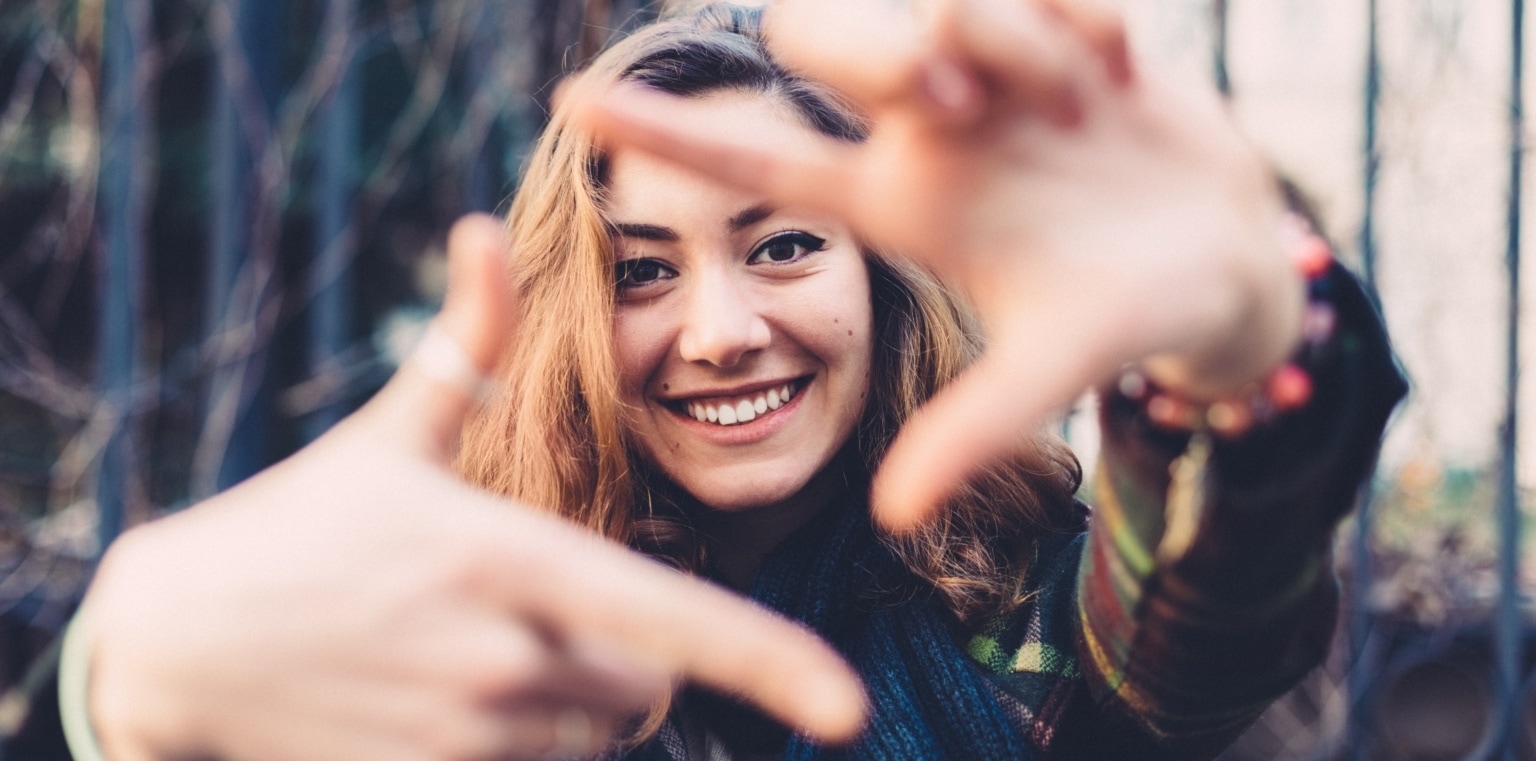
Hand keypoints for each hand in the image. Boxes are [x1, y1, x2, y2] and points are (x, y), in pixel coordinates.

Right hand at [80, 215, 866, 760]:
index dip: (770, 665)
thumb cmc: (296, 525)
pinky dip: (525, 744)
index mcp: (510, 561)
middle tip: (558, 613)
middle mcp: (502, 660)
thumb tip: (483, 228)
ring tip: (488, 649)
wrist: (176, 642)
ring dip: (576, 704)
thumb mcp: (387, 431)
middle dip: (635, 659)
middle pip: (647, 688)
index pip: (671, 622)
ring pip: (594, 737)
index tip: (845, 707)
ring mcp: (466, 736)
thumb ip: (463, 342)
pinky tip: (455, 696)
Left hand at [572, 0, 1305, 529]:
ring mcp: (993, 76)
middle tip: (964, 94)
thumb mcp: (1054, 369)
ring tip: (1081, 97)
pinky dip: (1075, 16)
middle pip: (827, 40)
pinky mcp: (1066, 36)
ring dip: (1004, 34)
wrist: (1224, 265)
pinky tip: (1114, 67)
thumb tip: (891, 516)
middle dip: (879, 45)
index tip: (571, 106)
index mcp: (901, 204)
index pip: (760, 163)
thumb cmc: (1128, 321)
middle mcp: (929, 131)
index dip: (669, 138)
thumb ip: (976, 427)